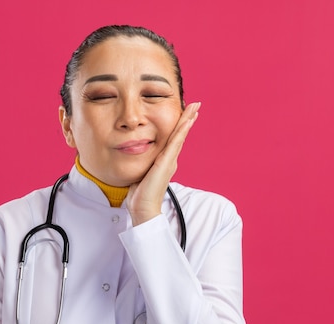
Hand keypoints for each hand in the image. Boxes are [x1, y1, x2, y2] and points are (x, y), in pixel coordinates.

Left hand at [126, 102, 200, 225]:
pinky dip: (181, 131)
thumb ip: (143, 164)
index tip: (186, 114)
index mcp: (164, 162)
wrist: (143, 208)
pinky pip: (175, 143)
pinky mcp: (166, 163)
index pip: (173, 140)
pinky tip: (187, 121)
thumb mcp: (141, 173)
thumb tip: (137, 158)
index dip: (180, 126)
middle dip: (188, 119)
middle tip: (196, 105)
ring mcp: (169, 161)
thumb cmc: (140, 195)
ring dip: (187, 120)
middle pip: (180, 135)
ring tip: (195, 108)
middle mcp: (170, 160)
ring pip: (180, 136)